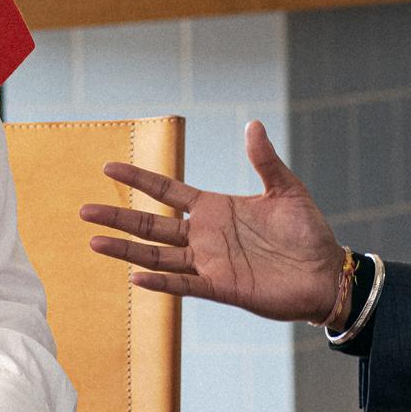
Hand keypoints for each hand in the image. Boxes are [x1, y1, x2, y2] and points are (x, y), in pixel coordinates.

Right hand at [79, 119, 346, 323]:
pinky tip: (135, 277)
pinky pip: (184, 284)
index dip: (139, 179)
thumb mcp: (286, 189)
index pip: (167, 191)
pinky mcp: (221, 287)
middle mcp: (205, 236)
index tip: (108, 167)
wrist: (327, 273)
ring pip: (157, 255)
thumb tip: (252, 124)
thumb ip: (264, 160)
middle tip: (84, 209)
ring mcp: (210, 263)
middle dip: (118, 216)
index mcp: (215, 208)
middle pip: (151, 224)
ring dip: (127, 249)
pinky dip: (160, 282)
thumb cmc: (308, 232)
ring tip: (94, 241)